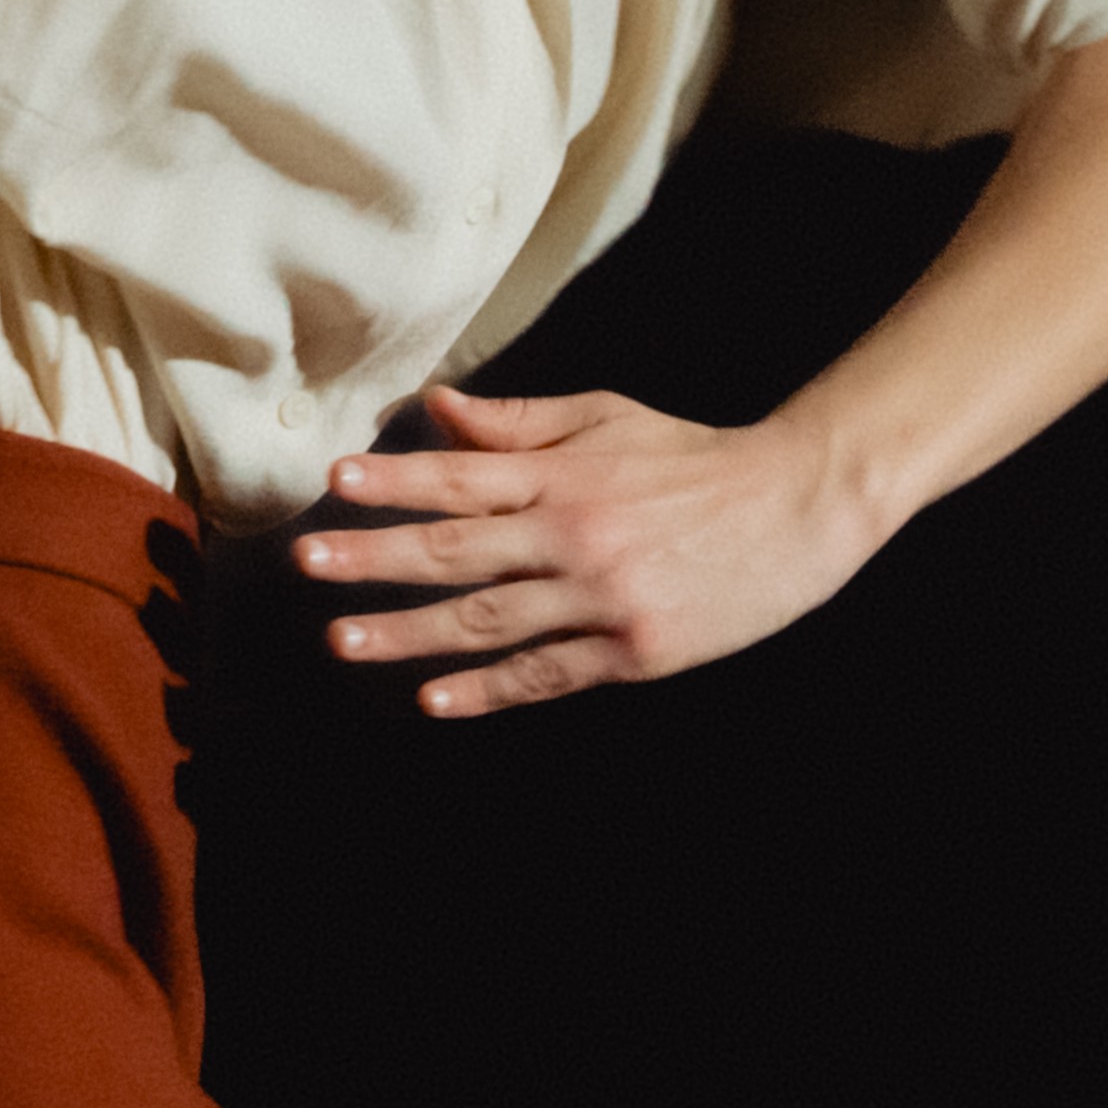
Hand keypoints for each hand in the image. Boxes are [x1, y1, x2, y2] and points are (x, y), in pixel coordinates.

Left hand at [292, 381, 878, 714]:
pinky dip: (488, 688)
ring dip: (409, 632)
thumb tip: (436, 408)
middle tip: (307, 562)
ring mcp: (604, 598)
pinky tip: (434, 698)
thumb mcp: (608, 420)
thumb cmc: (693, 459)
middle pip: (457, 549)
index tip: (335, 481)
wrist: (799, 507)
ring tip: (342, 639)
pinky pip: (545, 673)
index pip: (464, 476)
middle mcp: (576, 534)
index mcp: (567, 473)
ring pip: (487, 620)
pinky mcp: (633, 651)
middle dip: (375, 556)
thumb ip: (519, 423)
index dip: (397, 479)